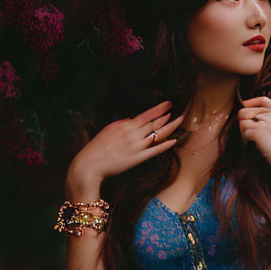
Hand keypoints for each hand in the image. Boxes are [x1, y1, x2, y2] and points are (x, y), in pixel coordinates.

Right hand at [67, 100, 183, 187]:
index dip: (159, 109)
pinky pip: (154, 150)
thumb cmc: (96, 149)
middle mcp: (131, 133)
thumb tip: (132, 119)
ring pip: (157, 135)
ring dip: (170, 128)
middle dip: (168, 117)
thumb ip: (122, 124)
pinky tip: (174, 141)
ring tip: (179, 122)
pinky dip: (165, 145)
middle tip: (181, 112)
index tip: (169, 104)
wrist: (89, 165)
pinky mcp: (136, 159)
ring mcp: (135, 146)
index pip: (145, 115)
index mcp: (123, 125)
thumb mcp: (108, 130)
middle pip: (154, 123)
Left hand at [237, 95, 270, 174]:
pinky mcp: (259, 130)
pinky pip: (245, 132)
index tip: (245, 105)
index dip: (251, 102)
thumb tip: (254, 118)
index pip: (262, 100)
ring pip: (243, 122)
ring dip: (244, 132)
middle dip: (245, 122)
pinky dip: (247, 140)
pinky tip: (255, 145)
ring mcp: (266, 121)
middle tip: (249, 134)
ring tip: (253, 141)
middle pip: (247, 111)